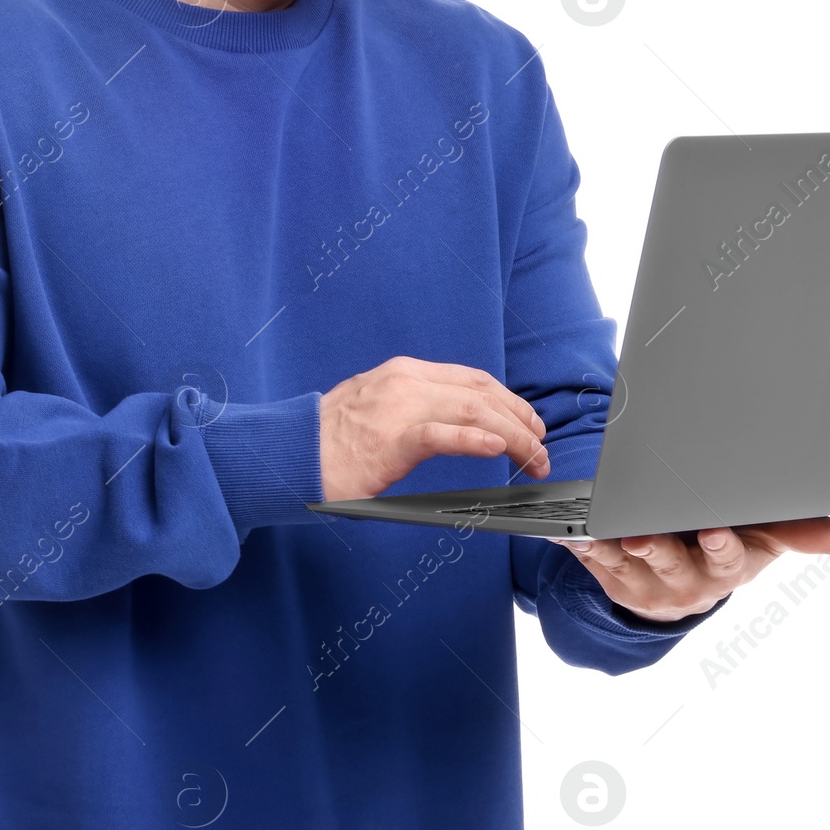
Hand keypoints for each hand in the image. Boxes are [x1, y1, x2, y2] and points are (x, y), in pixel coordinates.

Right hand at [319, 356, 548, 501]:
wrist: (288, 452)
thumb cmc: (330, 439)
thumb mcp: (376, 406)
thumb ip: (414, 406)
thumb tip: (455, 422)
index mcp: (405, 372)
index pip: (473, 378)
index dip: (510, 400)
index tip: (530, 424)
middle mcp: (406, 381)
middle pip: (482, 393)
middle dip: (521, 420)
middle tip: (541, 448)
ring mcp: (397, 408)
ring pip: (473, 410)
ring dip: (514, 436)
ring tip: (534, 457)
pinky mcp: (389, 440)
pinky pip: (441, 435)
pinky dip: (474, 439)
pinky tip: (498, 448)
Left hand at [562, 517, 829, 623]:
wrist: (683, 584)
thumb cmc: (730, 547)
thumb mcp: (765, 539)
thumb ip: (800, 531)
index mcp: (726, 567)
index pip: (726, 559)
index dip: (719, 547)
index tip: (712, 532)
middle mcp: (685, 580)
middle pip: (670, 562)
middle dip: (657, 548)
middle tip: (643, 536)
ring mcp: (645, 581)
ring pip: (625, 562)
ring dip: (610, 546)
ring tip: (598, 530)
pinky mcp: (610, 575)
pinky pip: (589, 558)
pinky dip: (577, 544)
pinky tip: (564, 531)